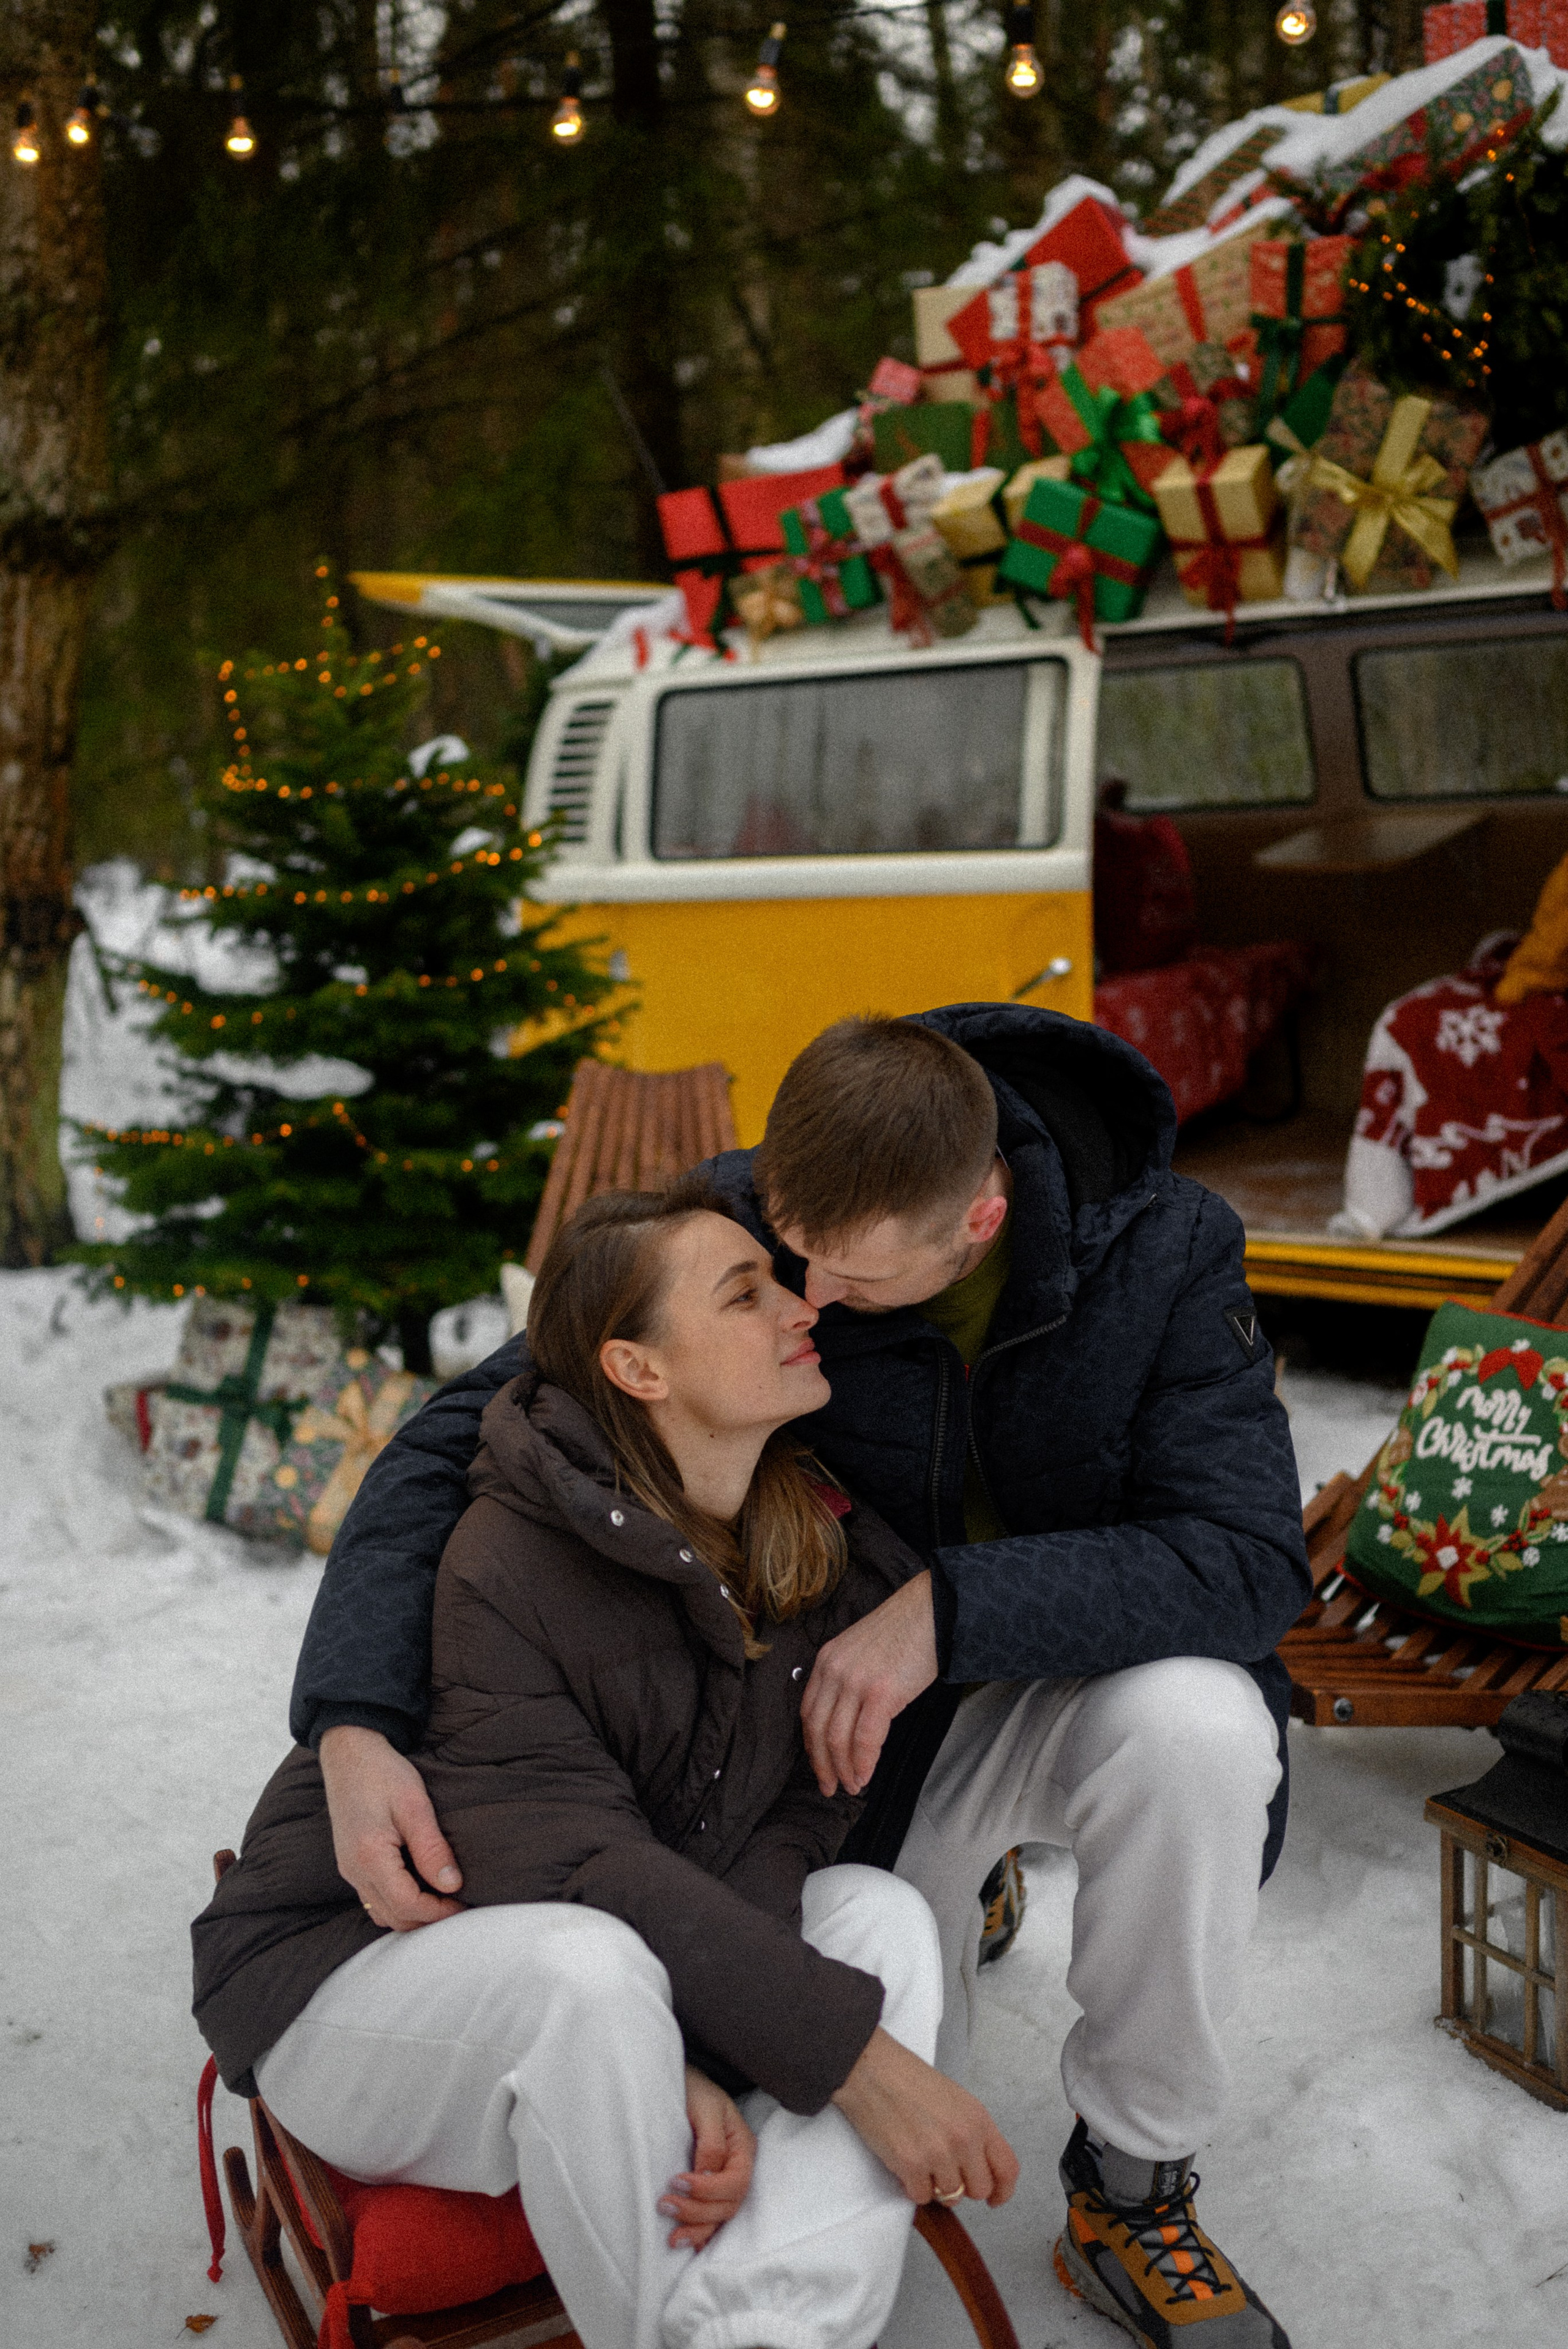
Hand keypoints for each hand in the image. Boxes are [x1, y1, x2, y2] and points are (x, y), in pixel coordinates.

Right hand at [318, 1725, 463, 1931]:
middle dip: (428, 1918)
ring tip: (443, 1896)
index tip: (465, 1902)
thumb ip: (431, 1848)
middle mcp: (354, 1871)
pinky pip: (374, 1899)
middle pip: (395, 1917)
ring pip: (383, 1913)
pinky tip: (419, 1886)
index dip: (439, 1911)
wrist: (348, 1753)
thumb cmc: (382, 1773)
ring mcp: (349, 1870)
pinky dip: (398, 1903)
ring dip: (413, 1913)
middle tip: (460, 1903)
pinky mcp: (351, 1864)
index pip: (407, 1905)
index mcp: (370, 1857)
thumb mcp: (414, 1804)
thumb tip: (452, 1885)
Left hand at [657, 2066, 756, 2249]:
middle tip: (663, 2204)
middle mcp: (736, 2168)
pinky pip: (709, 2219)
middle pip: (728, 2205)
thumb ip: (711, 2142)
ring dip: (696, 2229)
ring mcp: (723, 2181)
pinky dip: (699, 2235)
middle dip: (697, 2211)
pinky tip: (683, 2243)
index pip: (735, 2182)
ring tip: (671, 2236)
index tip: (677, 2181)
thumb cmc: (694, 2090)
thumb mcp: (706, 2107)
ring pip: (719, 2217)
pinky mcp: (706, 2190)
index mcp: (742, 2147)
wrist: (680, 2082)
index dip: (708, 2190)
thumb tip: (707, 2176)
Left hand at [801, 1573, 937, 1797]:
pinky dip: (863, 1762)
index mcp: (827, 1659)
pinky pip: (865, 1737)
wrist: (933, 1610)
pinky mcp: (880, 1692)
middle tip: (830, 1787)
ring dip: (843, 1768)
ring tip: (852, 1786)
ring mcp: (855, 1681)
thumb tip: (851, 1719)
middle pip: (817, 1728)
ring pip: (837, 1737)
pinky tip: (866, 1775)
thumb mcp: (863, 1650)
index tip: (819, 1765)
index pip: (809, 1711)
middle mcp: (834, 1670)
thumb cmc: (906, 1630)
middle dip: (822, 1764)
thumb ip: (849, 1679)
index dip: (812, 1745)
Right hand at [831, 2027, 1017, 2209]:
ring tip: (920, 2159)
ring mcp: (938, 2153)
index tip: (995, 2199)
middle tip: (944, 2172)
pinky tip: (905, 2164)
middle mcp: (963, 2138)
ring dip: (934, 2186)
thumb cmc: (908, 2079)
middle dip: (963, 2187)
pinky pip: (921, 2197)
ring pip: (950, 2196)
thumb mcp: (955, 2099)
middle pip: (979, 2189)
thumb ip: (972, 2133)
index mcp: (978, 2119)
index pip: (1007, 2168)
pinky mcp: (911, 2165)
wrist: (871, 2070)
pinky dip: (912, 2187)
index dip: (1003, 2191)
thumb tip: (977, 2167)